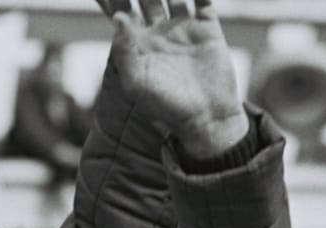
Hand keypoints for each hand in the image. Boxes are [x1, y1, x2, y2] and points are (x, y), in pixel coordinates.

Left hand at [100, 0, 248, 157]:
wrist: (206, 117)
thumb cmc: (166, 106)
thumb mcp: (137, 83)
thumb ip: (125, 50)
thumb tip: (117, 17)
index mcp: (137, 45)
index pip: (124, 12)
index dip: (117, 0)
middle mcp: (159, 33)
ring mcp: (183, 28)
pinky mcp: (208, 28)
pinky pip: (203, 0)